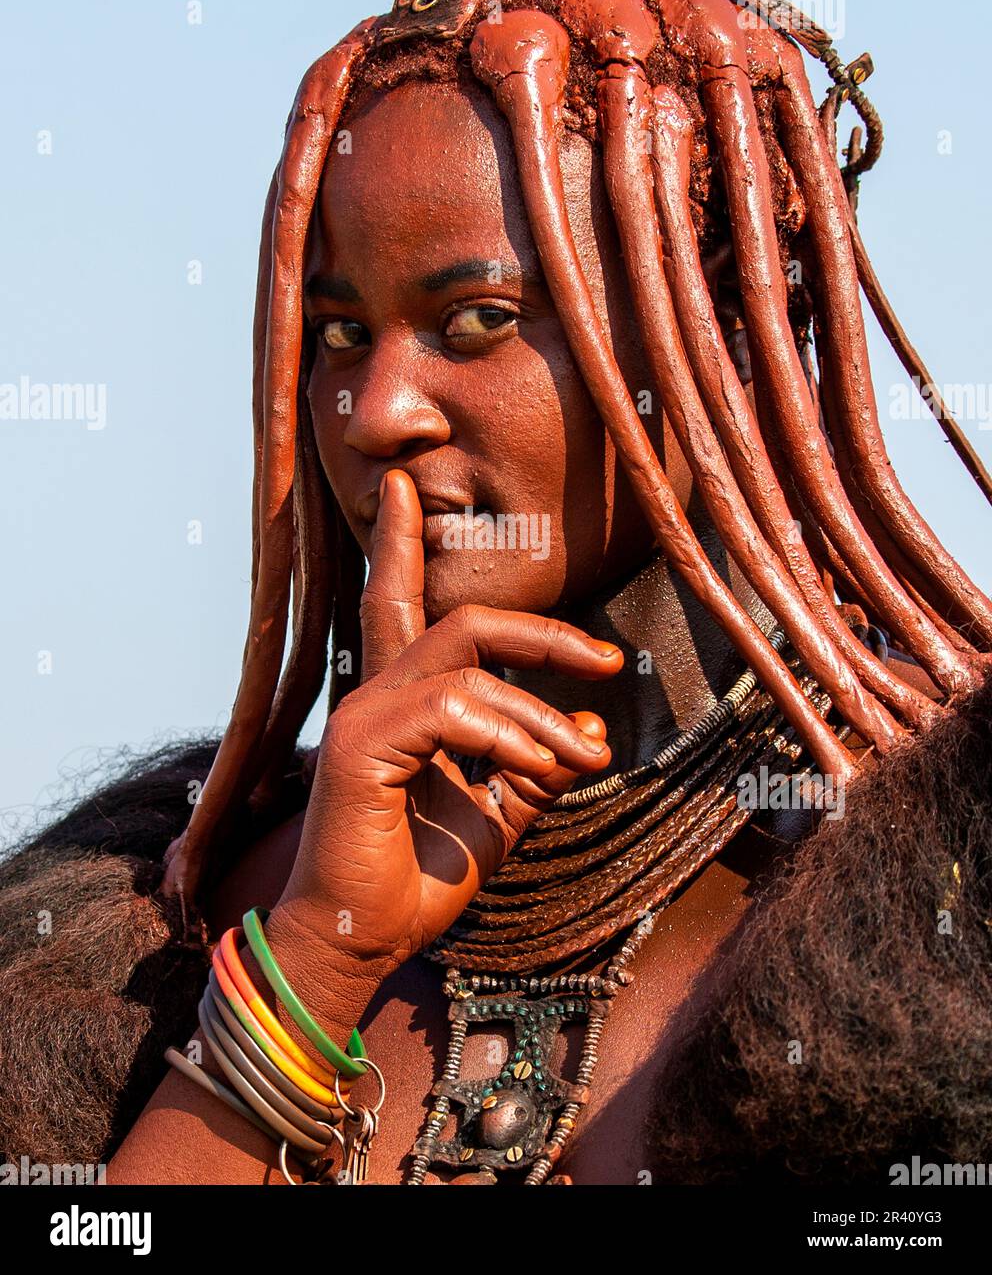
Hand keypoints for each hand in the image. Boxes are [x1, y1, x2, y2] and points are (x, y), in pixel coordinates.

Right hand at [274, 468, 622, 981]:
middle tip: (609, 658)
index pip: (400, 603)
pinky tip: (537, 770)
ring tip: (584, 760)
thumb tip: (594, 729)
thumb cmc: (417, 878)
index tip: (411, 490)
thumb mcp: (495, 817)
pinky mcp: (362, 744)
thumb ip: (535, 769)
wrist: (361, 940)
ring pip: (471, 666)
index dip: (401, 543)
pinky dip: (510, 737)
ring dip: (543, 714)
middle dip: (544, 632)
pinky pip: (454, 708)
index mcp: (403, 703)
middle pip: (463, 620)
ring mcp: (365, 714)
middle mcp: (378, 694)